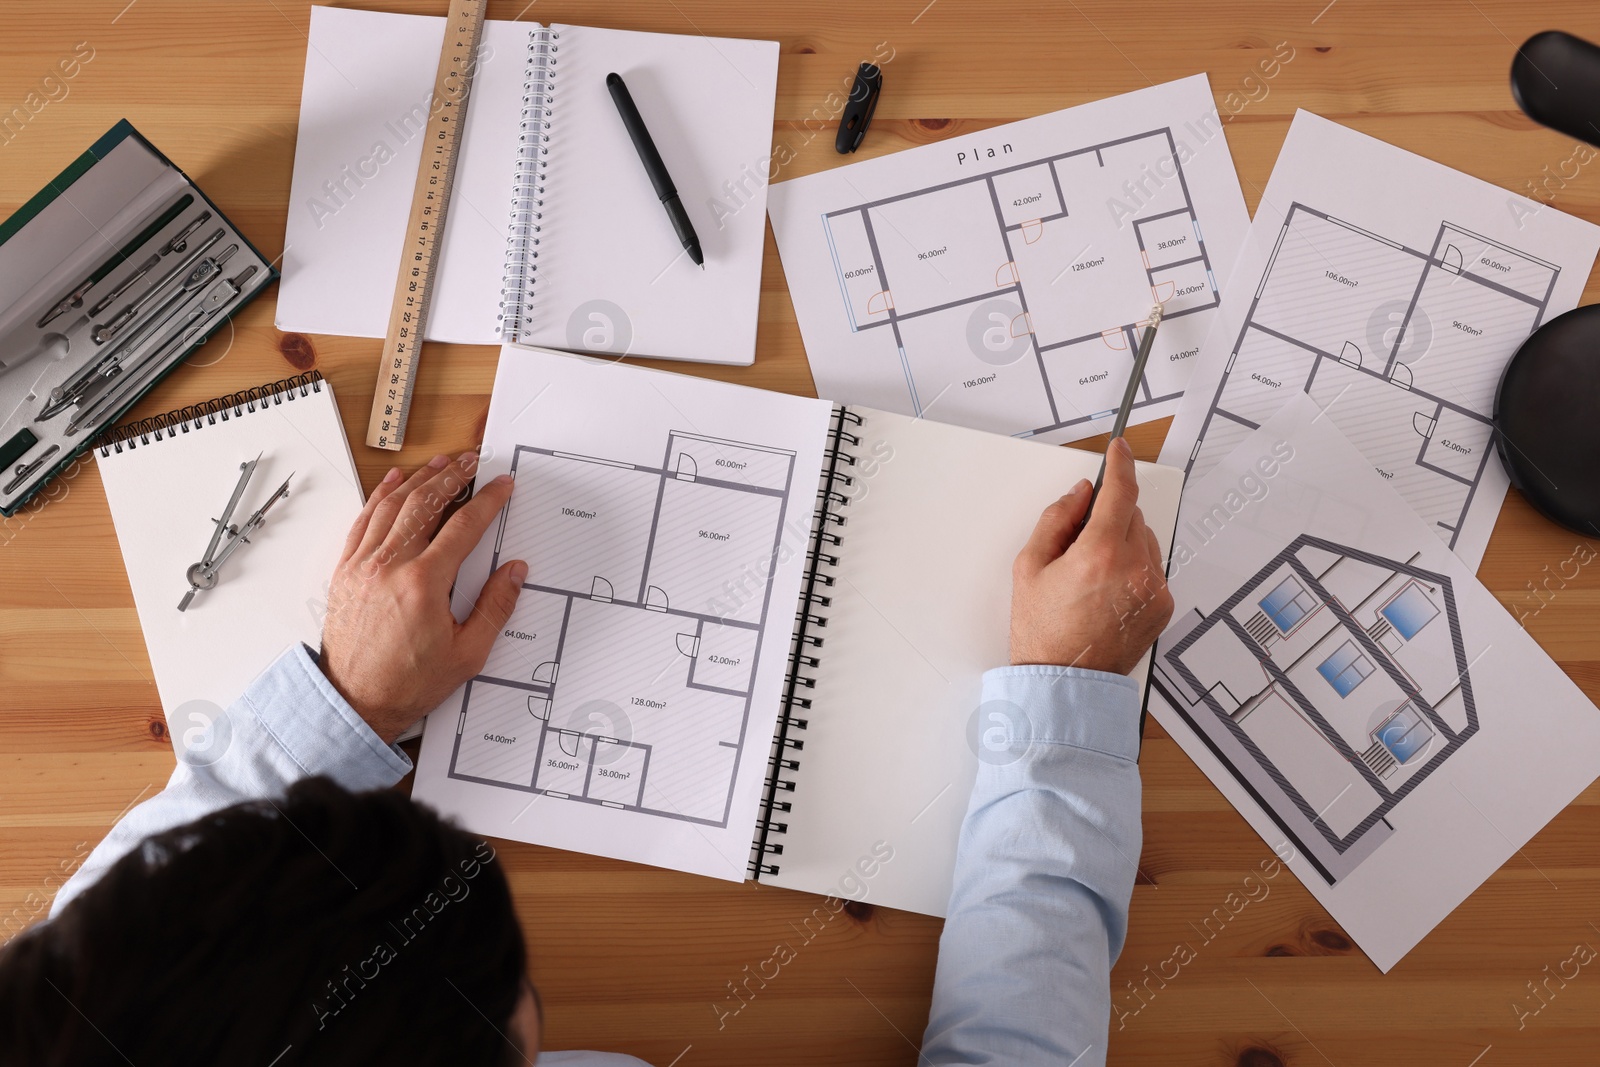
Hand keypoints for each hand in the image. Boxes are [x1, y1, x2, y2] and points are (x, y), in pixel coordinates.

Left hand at [319, 452, 525, 742]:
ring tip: (439, 464)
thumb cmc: (408, 682)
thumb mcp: (468, 653)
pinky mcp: (346, 571)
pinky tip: (393, 483)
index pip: (463, 526)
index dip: (487, 501)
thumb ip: (495, 607)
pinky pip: (363, 521)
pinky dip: (379, 496)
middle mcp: (390, 566)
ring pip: (393, 506)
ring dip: (419, 479)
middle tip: (471, 462)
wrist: (355, 700)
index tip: (501, 486)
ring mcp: (364, 566)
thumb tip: (514, 572)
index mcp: (424, 583)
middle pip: (426, 504)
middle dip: (452, 477)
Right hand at [1009, 437, 1173, 674]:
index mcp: (1100, 553)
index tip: (1119, 449)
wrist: (1066, 681)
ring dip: (1124, 543)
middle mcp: (1135, 568)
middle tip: (1080, 544)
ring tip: (1092, 575)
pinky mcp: (1163, 605)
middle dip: (1109, 518)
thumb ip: (1056, 519)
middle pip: (1132, 515)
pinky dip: (1134, 568)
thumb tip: (1079, 495)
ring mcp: (1154, 588)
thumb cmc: (1043, 632)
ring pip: (1145, 541)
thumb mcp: (1029, 566)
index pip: (1121, 491)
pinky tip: (1107, 591)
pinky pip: (1153, 568)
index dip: (1120, 463)